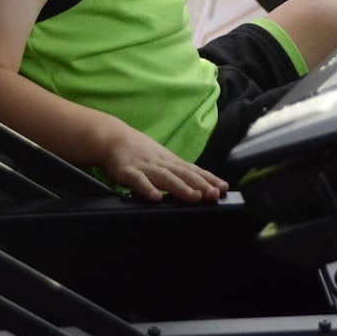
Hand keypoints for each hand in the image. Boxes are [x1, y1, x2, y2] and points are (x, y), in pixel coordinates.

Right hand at [98, 124, 229, 202]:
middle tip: (214, 194)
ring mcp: (145, 167)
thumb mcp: (161, 159)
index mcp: (170, 161)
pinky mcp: (127, 172)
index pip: (194, 170)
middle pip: (184, 174)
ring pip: (166, 177)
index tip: (224, 188)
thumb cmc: (139, 151)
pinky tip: (156, 198)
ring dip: (181, 187)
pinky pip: (138, 181)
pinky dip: (147, 189)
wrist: (112, 137)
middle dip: (201, 184)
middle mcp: (161, 163)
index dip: (209, 179)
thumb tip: (197, 185)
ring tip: (193, 197)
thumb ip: (176, 172)